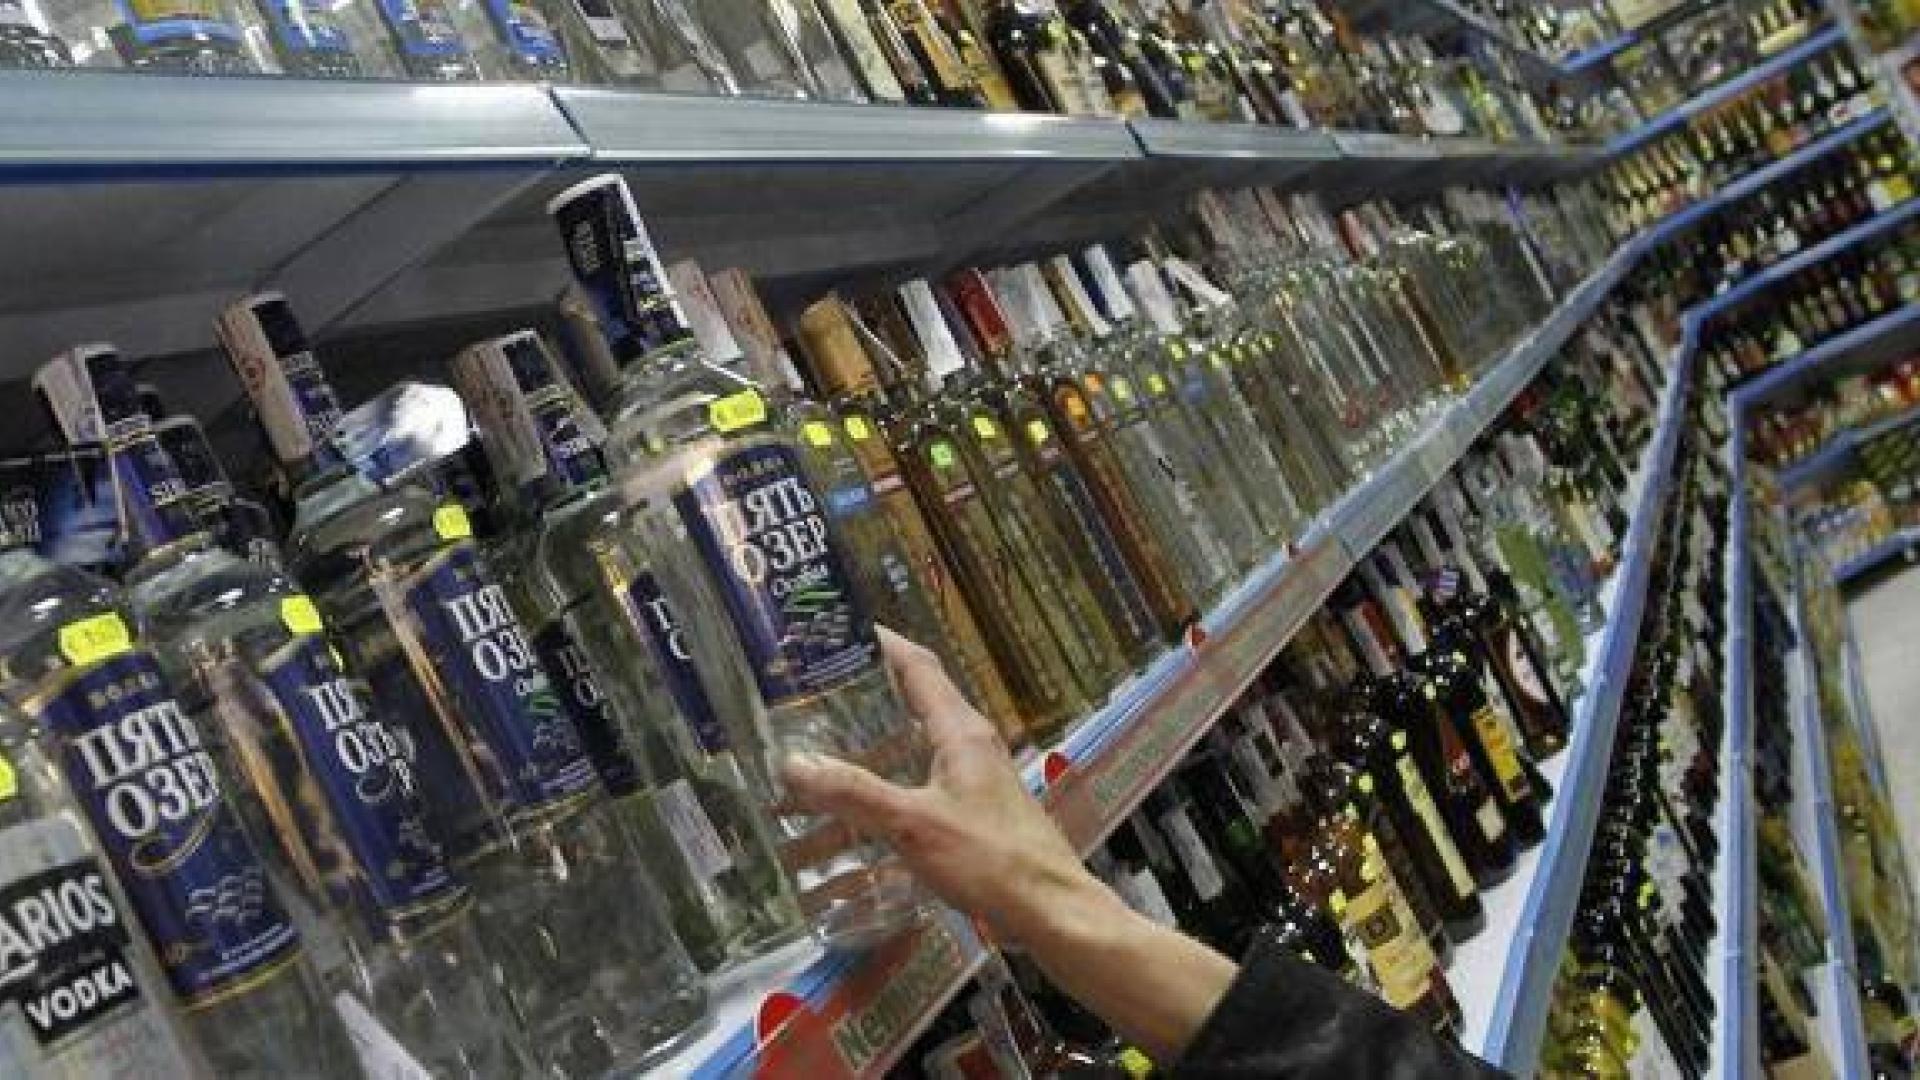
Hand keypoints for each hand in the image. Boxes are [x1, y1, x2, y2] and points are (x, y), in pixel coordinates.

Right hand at [782, 630, 1237, 1062]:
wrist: (1051, 910)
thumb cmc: (990, 859)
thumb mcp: (912, 824)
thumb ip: (853, 794)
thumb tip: (793, 761)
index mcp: (961, 730)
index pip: (919, 665)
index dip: (883, 642)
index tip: (841, 629)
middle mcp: (972, 745)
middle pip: (918, 700)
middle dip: (870, 692)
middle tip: (818, 692)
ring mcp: (978, 779)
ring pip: (921, 744)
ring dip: (879, 741)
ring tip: (828, 746)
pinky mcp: (978, 812)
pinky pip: (926, 780)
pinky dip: (892, 781)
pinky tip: (866, 806)